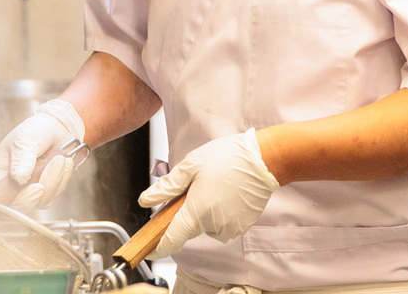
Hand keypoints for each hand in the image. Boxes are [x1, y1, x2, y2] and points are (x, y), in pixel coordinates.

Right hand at [0, 100, 84, 210]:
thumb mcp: (25, 140)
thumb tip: (19, 178)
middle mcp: (10, 190)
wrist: (56, 129)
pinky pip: (55, 196)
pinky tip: (64, 162)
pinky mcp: (46, 195)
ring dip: (53, 181)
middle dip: (30, 198)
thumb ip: (22, 158)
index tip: (14, 193)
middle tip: (40, 185)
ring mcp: (29, 194)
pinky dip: (62, 179)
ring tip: (59, 158)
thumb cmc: (33, 132)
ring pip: (39, 202)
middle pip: (15, 209)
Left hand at [138, 129, 280, 257]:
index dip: (159, 247)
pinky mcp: (243, 225)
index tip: (150, 249)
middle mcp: (213, 225)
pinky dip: (219, 213)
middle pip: (189, 228)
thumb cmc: (226, 158)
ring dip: (204, 212)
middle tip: (192, 188)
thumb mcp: (189, 167)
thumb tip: (145, 200)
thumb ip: (166, 187)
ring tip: (212, 187)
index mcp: (197, 212)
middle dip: (186, 213)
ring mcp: (230, 227)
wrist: (262, 160)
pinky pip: (223, 224)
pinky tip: (225, 193)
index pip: (172, 239)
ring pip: (207, 226)